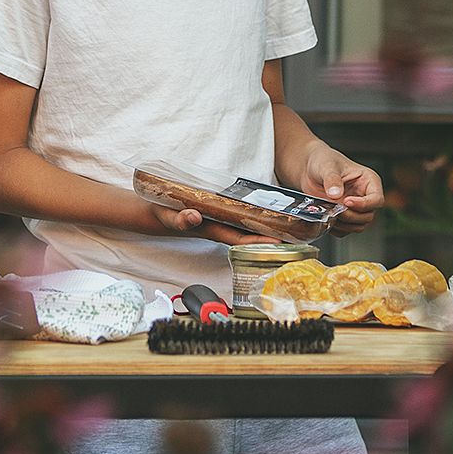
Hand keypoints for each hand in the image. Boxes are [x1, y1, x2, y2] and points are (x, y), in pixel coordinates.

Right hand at [155, 205, 293, 245]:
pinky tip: (268, 211)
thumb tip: (194, 217)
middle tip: (297, 234)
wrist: (156, 211)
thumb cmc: (163, 214)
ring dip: (265, 226)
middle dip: (271, 235)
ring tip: (290, 223)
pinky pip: (241, 216)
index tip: (279, 243)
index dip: (259, 241)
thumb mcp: (168, 216)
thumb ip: (180, 219)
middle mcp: (219, 226)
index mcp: (211, 229)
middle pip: (249, 234)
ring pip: (247, 226)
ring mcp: (219, 220)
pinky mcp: (219, 212)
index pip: (240, 239)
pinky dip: (255, 215)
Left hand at [287, 143, 384, 235]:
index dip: (364, 204)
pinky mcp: (345, 216)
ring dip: (344, 224)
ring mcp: (355, 208)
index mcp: (369, 181)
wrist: (309, 169)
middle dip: (351, 216)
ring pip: (359, 225)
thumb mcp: (327, 166)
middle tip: (335, 210)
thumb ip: (332, 179)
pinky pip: (346, 230)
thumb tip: (336, 194)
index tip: (347, 202)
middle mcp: (365, 196)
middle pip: (368, 216)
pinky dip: (337, 229)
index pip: (377, 199)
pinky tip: (326, 219)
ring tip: (329, 213)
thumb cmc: (323, 160)